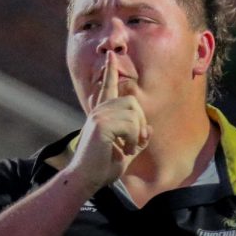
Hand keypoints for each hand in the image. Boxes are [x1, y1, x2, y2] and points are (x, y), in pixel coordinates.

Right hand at [67, 51, 150, 192]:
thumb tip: (149, 129)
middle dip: (140, 123)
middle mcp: (99, 111)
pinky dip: (132, 139)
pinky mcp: (100, 125)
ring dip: (137, 133)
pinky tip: (124, 149)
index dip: (110, 71)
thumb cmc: (103, 168)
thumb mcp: (127, 152)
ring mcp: (98, 116)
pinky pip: (129, 125)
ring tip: (129, 148)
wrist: (86, 179)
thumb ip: (138, 139)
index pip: (108, 87)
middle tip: (136, 142)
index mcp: (102, 114)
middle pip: (132, 102)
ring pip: (133, 113)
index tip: (111, 55)